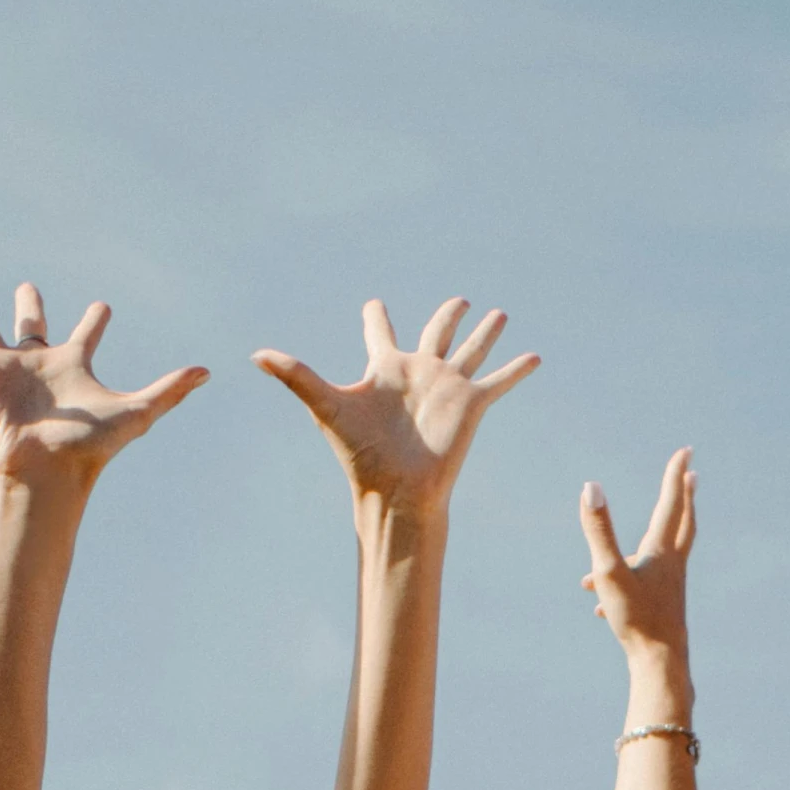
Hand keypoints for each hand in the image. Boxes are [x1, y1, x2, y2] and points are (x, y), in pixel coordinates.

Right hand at [0, 261, 207, 488]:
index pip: (86, 332)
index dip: (94, 318)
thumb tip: (208, 371)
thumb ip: (171, 389)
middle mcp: (36, 363)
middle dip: (30, 307)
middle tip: (28, 287)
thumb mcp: (137, 411)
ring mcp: (3, 367)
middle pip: (31, 326)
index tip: (101, 307)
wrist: (46, 470)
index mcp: (73, 365)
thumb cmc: (89, 447)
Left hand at [253, 298, 537, 514]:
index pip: (379, 334)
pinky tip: (534, 356)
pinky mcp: (472, 403)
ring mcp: (448, 387)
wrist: (397, 489)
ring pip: (472, 349)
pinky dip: (516, 369)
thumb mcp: (326, 405)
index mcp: (386, 370)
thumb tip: (255, 354)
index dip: (375, 317)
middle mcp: (419, 373)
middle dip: (448, 316)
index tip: (373, 304)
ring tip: (500, 313)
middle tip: (459, 300)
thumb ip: (296, 375)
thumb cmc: (359, 452)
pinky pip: (499, 380)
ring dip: (486, 332)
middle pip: (436, 333)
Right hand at [580, 447, 697, 663]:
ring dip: (641, 547)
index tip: (686, 450)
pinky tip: (599, 606)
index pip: (671, 502)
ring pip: (656, 559)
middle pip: (681, 524)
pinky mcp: (663, 609)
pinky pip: (642, 590)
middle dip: (683, 498)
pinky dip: (624, 587)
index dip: (675, 474)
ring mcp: (669, 588)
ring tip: (602, 565)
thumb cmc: (637, 618)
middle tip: (691, 477)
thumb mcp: (610, 572)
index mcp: (661, 551)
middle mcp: (671, 565)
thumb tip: (590, 487)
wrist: (660, 664)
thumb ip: (599, 530)